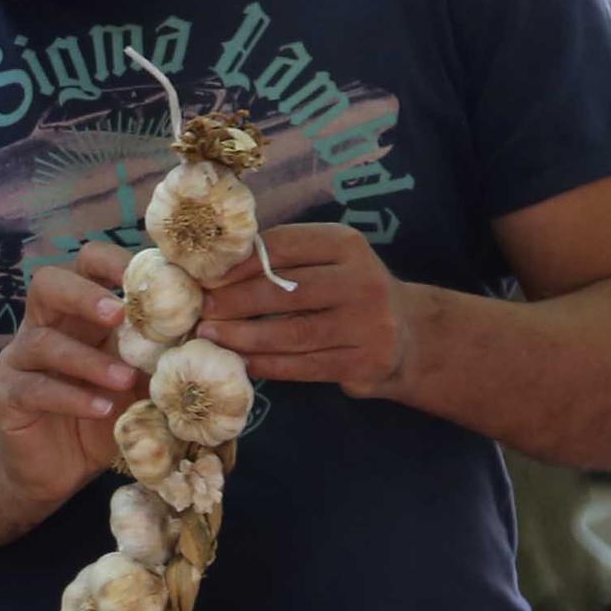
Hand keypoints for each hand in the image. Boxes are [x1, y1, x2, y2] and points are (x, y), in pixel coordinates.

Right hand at [0, 239, 140, 501]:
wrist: (58, 471)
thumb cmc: (103, 419)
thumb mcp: (138, 383)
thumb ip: (160, 357)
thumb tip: (206, 335)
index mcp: (78, 313)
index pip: (86, 265)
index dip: (113, 262)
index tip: (151, 277)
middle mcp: (44, 326)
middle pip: (48, 283)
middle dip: (85, 294)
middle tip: (119, 314)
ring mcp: (20, 359)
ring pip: (42, 340)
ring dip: (88, 358)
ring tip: (124, 379)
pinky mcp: (7, 395)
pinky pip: (35, 387)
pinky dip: (73, 396)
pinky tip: (101, 409)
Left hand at [196, 222, 410, 395]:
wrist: (408, 335)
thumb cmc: (347, 292)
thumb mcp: (327, 262)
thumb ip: (284, 260)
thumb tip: (216, 272)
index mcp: (347, 244)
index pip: (284, 247)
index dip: (240, 264)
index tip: (206, 278)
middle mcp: (362, 280)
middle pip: (286, 291)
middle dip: (235, 302)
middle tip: (202, 311)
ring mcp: (368, 323)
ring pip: (293, 333)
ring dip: (244, 337)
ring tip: (211, 337)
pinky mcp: (366, 361)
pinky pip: (305, 365)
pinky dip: (267, 365)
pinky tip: (241, 361)